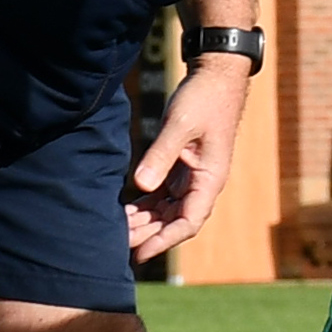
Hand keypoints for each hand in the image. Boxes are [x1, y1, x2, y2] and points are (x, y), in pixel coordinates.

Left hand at [126, 55, 250, 259]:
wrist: (215, 78)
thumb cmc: (203, 99)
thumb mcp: (179, 125)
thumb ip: (160, 155)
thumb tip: (140, 186)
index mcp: (210, 179)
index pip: (188, 222)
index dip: (164, 240)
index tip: (140, 253)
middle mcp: (203, 184)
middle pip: (175, 221)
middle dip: (148, 235)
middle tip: (116, 244)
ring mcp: (192, 177)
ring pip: (168, 211)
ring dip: (145, 222)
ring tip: (116, 232)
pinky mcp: (182, 167)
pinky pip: (163, 196)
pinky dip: (145, 206)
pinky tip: (126, 211)